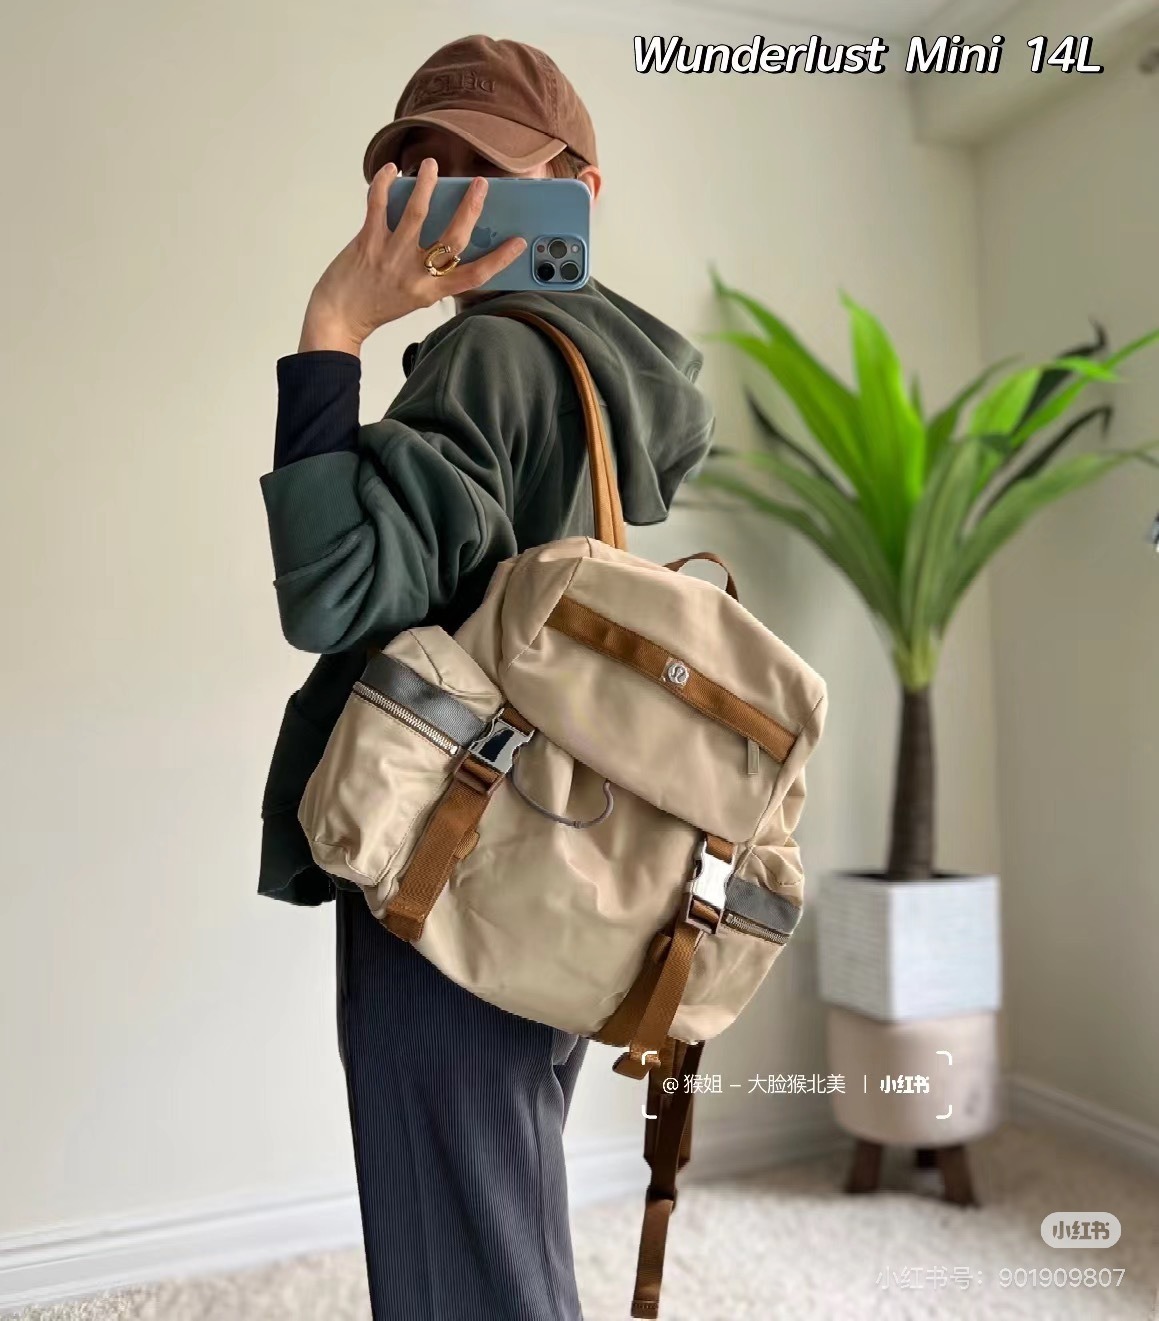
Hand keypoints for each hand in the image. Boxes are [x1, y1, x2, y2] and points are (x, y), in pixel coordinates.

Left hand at [297, 158, 526, 353]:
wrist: (339, 317)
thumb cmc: (377, 304)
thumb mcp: (414, 296)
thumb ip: (431, 273)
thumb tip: (448, 237)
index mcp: (431, 292)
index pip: (474, 277)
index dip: (500, 260)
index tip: (517, 242)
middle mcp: (415, 275)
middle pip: (453, 238)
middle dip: (470, 207)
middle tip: (480, 184)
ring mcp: (391, 257)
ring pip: (417, 213)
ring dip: (426, 184)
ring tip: (432, 166)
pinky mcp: (367, 242)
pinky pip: (379, 204)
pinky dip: (385, 183)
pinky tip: (392, 170)